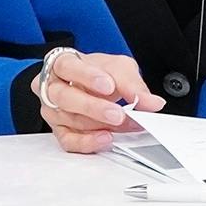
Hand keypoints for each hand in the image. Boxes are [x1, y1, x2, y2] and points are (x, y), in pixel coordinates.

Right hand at [36, 50, 165, 153]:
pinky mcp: (58, 130)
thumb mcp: (119, 68)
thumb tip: (153, 103)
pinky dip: (87, 142)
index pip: (68, 67)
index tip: (109, 86)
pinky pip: (67, 140)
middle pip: (65, 97)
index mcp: (63, 64)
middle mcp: (52, 87)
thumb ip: (133, 84)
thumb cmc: (99, 72)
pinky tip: (105, 139)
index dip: (88, 77)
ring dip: (99, 125)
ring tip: (122, 124)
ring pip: (69, 119)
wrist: (89, 82)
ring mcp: (52, 110)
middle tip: (118, 114)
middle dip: (93, 107)